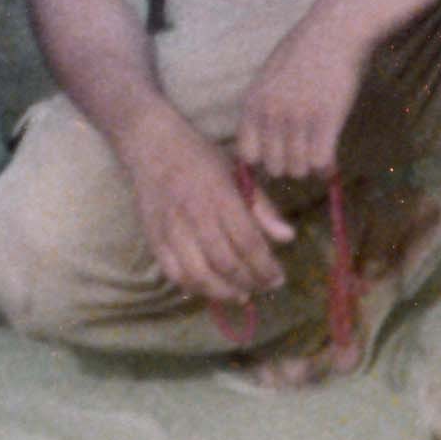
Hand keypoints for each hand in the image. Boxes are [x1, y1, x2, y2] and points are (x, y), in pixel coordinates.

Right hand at [121, 111, 292, 306]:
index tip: (279, 278)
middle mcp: (195, 215)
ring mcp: (171, 229)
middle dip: (251, 282)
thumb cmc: (201, 158)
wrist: (153, 146)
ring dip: (224, 292)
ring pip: (199, 276)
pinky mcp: (153, 238)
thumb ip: (262, 207)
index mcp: (220, 196)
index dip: (266, 267)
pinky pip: (174, 274)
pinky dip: (195, 288)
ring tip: (240, 293)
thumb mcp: (237, 172)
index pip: (248, 243)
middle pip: (226, 264)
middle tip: (263, 286)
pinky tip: (211, 288)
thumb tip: (287, 238)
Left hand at [235, 1, 371, 181]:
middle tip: (303, 154)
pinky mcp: (325, 119)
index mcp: (252, 102)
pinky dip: (327, 167)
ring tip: (318, 151)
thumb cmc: (303, 53)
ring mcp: (297, 117)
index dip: (263, 161)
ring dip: (310, 167)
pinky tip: (331, 159)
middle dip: (289, 165)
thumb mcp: (269, 79)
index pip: (246, 154)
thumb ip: (264, 109)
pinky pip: (320, 162)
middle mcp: (269, 112)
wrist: (333, 32)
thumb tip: (263, 149)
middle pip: (274, 168)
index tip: (278, 156)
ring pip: (299, 169)